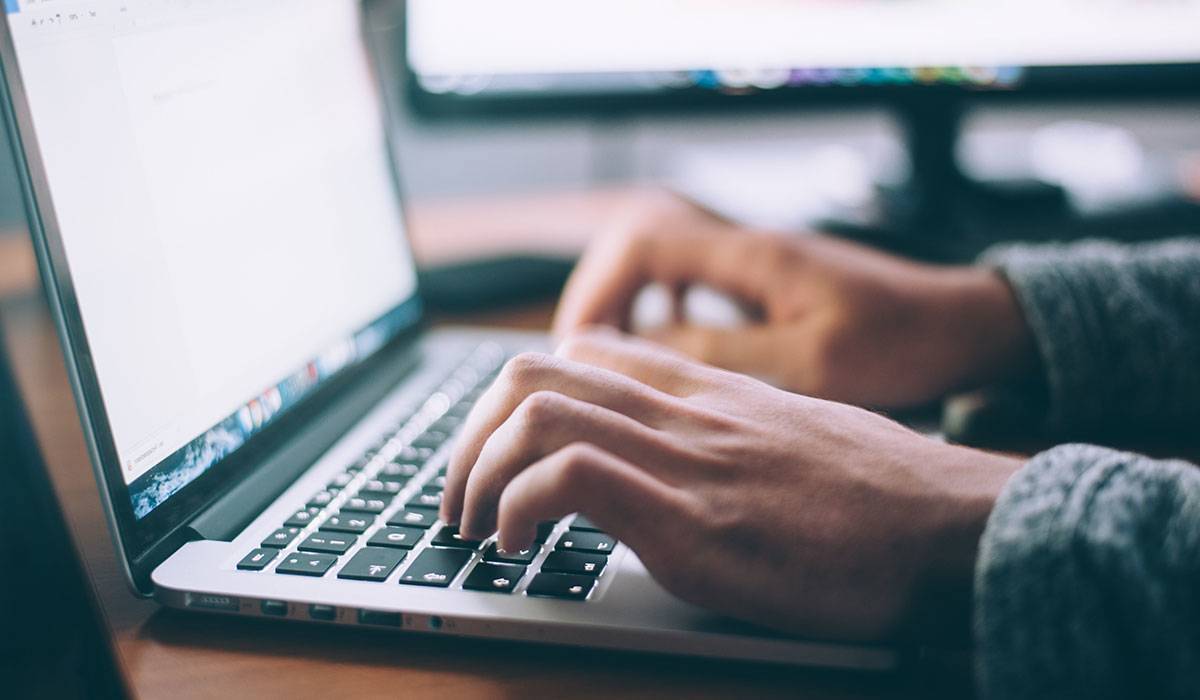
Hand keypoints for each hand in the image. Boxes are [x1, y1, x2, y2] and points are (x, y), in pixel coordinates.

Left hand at [442, 329, 1020, 640]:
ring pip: (536, 411)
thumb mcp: (797, 438)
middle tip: (460, 496)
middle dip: (470, 435)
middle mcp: (687, 411)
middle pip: (534, 371)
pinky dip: (518, 507)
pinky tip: (519, 547)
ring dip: (476, 472)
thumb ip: (729, 432)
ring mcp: (688, 460)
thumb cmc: (887, 495)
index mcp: (708, 391)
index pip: (583, 351)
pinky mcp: (695, 522)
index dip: (516, 396)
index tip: (500, 451)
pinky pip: (570, 477)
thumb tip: (682, 461)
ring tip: (474, 526)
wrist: (959, 526)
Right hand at [553, 191, 1034, 407]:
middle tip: (582, 359)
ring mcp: (757, 263)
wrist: (964, 326)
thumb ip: (721, 355)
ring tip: (610, 362)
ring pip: (662, 265)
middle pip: (639, 245)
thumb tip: (637, 352)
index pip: (642, 242)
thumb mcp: (809, 363)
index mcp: (752, 256)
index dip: (598, 290)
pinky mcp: (768, 284)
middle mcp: (747, 248)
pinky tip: (666, 353)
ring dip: (628, 306)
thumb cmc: (902, 344)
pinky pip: (693, 284)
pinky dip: (664, 313)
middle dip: (601, 297)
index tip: (579, 346)